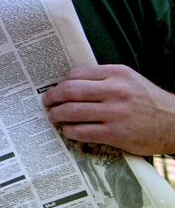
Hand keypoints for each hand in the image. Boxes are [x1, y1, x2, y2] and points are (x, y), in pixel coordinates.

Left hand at [43, 65, 174, 155]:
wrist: (174, 124)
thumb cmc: (147, 101)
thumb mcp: (128, 80)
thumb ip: (103, 79)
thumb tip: (70, 83)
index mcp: (116, 74)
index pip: (76, 74)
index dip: (60, 83)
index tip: (55, 90)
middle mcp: (115, 91)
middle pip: (69, 91)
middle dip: (52, 98)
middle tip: (46, 103)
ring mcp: (115, 113)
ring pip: (72, 111)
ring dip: (56, 115)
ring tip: (54, 117)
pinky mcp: (115, 133)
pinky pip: (81, 131)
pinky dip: (69, 131)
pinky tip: (68, 131)